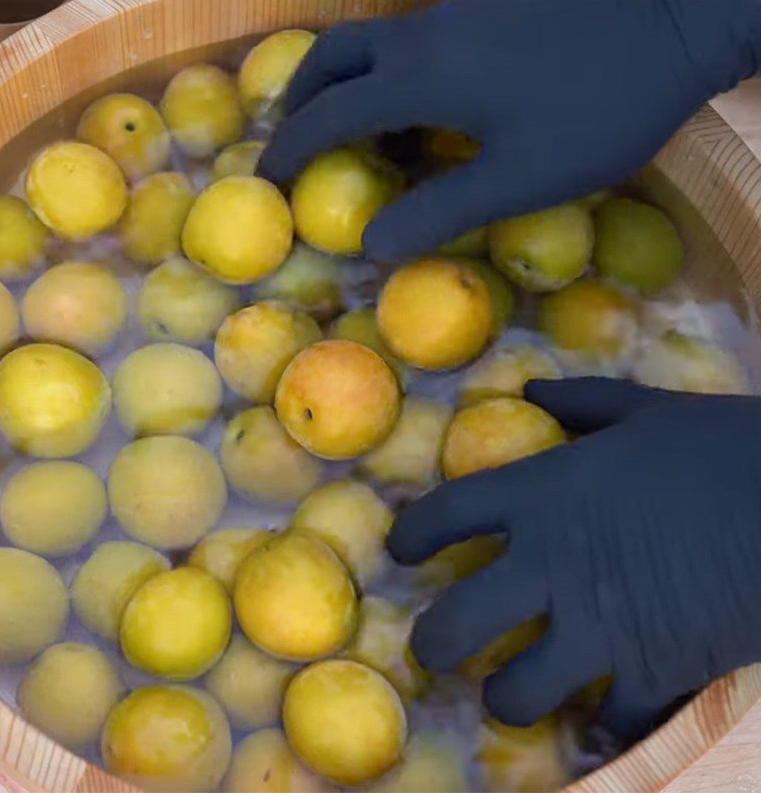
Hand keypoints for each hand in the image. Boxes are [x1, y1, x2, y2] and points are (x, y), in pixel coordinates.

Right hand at [260, 0, 760, 260]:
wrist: (675, 15)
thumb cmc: (599, 106)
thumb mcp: (519, 178)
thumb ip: (439, 212)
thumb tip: (369, 248)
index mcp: (421, 78)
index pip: (330, 114)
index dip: (291, 149)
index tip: (265, 178)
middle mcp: (423, 35)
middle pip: (333, 57)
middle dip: (300, 99)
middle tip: (292, 141)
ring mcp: (454, 11)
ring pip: (370, 41)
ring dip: (340, 81)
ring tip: (342, 126)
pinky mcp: (484, 6)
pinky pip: (408, 38)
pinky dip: (382, 71)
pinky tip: (411, 103)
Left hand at [387, 378, 760, 736]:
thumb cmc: (717, 445)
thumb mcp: (643, 409)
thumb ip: (581, 400)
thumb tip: (532, 388)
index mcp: (541, 494)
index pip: (446, 515)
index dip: (411, 536)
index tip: (401, 551)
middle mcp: (550, 565)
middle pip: (457, 623)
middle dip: (432, 644)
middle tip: (432, 649)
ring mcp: (597, 626)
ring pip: (517, 691)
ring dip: (505, 698)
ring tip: (506, 693)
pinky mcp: (654, 671)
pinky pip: (613, 722)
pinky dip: (602, 729)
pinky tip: (597, 723)